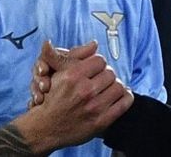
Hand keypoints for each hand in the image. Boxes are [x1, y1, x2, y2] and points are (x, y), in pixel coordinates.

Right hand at [17, 40, 133, 152]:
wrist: (44, 128)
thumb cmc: (50, 99)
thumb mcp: (55, 74)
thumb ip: (64, 56)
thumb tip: (74, 42)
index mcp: (73, 76)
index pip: (100, 60)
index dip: (98, 63)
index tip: (96, 69)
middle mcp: (84, 90)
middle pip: (110, 73)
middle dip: (107, 75)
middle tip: (102, 79)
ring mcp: (94, 107)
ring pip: (119, 86)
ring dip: (116, 85)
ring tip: (110, 87)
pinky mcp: (101, 121)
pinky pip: (124, 103)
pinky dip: (126, 97)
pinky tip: (120, 96)